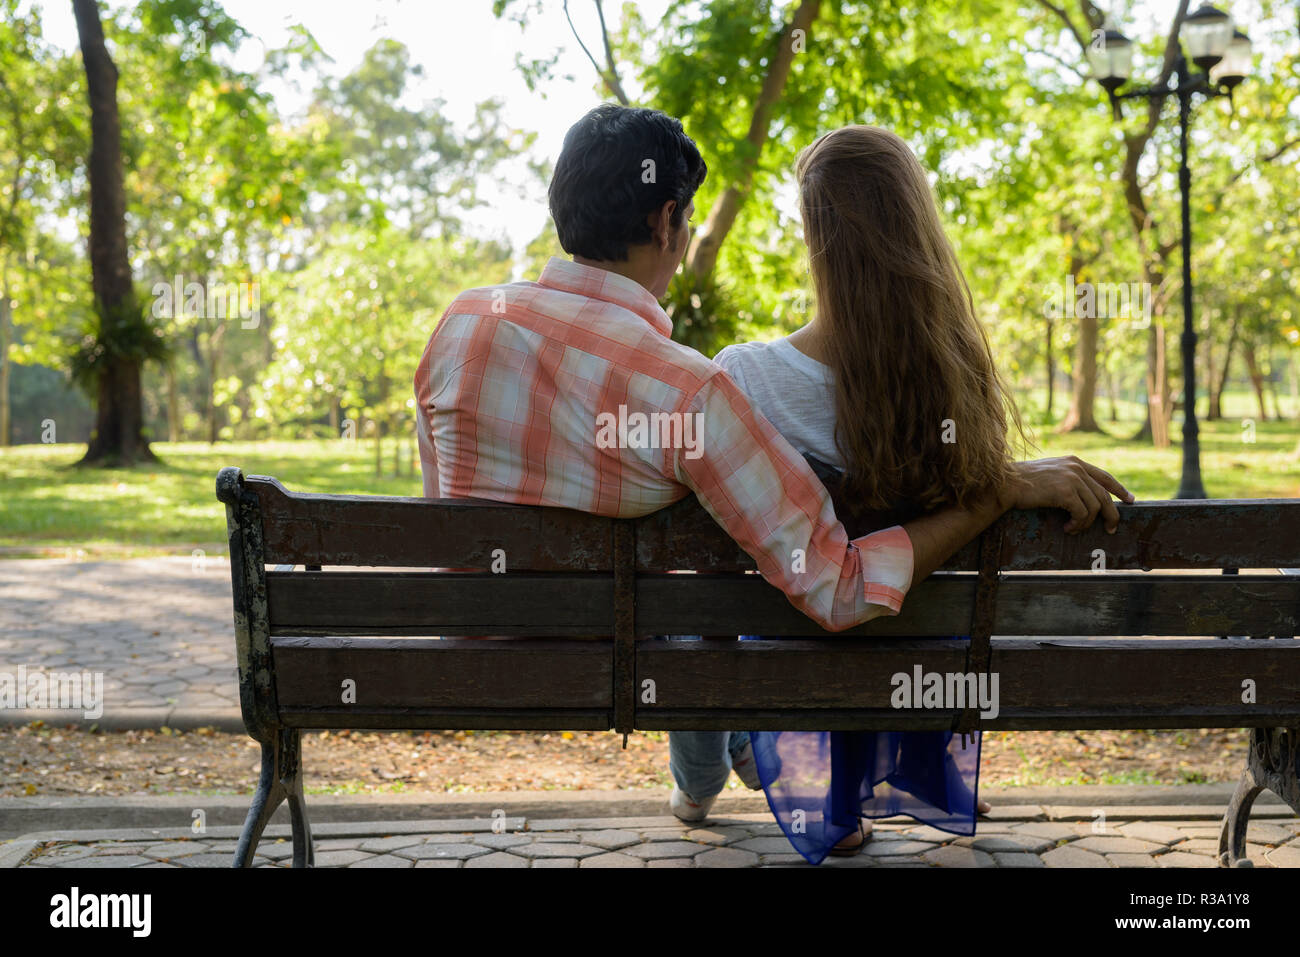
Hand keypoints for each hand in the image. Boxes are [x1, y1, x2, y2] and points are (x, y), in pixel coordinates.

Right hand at [1001, 456, 1134, 533]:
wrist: (1006, 484)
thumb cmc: (1022, 484)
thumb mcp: (1049, 475)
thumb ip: (1067, 479)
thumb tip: (1084, 497)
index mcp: (1074, 462)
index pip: (1104, 476)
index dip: (1119, 489)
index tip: (1130, 500)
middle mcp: (1076, 468)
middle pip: (1104, 495)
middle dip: (1111, 515)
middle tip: (1111, 529)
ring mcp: (1072, 478)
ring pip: (1094, 507)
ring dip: (1086, 524)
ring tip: (1073, 529)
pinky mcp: (1065, 491)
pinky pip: (1083, 514)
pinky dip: (1077, 525)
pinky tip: (1067, 527)